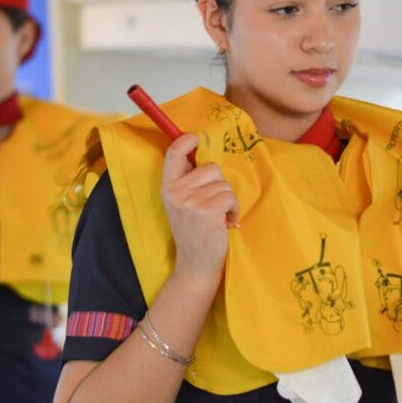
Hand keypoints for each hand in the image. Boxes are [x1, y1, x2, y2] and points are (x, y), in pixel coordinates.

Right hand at [161, 134, 239, 281]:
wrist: (195, 263)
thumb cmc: (193, 230)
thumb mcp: (181, 203)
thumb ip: (186, 180)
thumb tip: (198, 150)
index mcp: (168, 187)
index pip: (173, 153)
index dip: (186, 140)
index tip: (195, 139)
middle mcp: (176, 192)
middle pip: (211, 168)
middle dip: (218, 184)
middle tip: (211, 205)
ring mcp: (191, 202)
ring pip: (224, 184)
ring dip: (227, 201)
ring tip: (217, 217)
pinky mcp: (208, 212)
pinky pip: (230, 197)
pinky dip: (233, 210)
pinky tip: (224, 223)